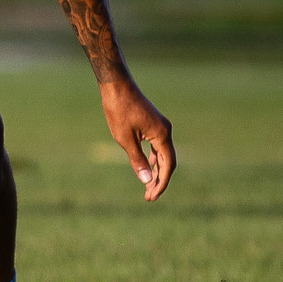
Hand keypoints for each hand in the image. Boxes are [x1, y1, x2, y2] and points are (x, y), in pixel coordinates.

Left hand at [98, 77, 173, 200]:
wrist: (115, 84)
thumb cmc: (118, 110)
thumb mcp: (124, 138)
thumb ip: (137, 160)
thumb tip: (147, 181)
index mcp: (162, 135)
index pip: (167, 166)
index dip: (161, 183)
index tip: (151, 196)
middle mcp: (166, 131)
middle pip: (167, 161)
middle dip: (159, 180)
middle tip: (148, 196)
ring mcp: (160, 126)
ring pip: (162, 154)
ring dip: (156, 169)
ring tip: (147, 185)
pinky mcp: (153, 123)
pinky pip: (157, 145)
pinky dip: (152, 158)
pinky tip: (145, 166)